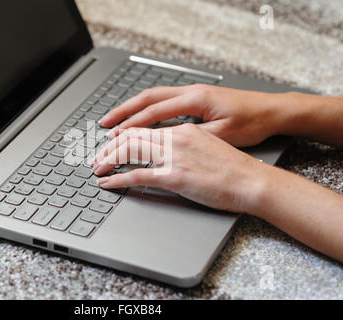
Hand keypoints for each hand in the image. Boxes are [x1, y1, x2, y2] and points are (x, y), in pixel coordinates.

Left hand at [92, 123, 267, 212]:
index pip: (144, 128)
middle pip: (132, 136)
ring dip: (108, 159)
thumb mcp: (208, 145)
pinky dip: (118, 178)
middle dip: (109, 146)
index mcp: (184, 130)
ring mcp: (174, 156)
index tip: (111, 142)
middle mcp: (176, 138)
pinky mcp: (175, 176)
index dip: (123, 135)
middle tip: (97, 156)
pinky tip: (108, 183)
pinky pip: (138, 175)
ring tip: (97, 168)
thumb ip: (184, 144)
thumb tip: (166, 152)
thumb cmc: (234, 167)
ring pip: (130, 150)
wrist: (252, 180)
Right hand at [99, 85, 287, 146]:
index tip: (114, 136)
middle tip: (104, 124)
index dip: (131, 125)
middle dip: (123, 112)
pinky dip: (147, 110)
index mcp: (195, 100)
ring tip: (115, 120)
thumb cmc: (252, 122)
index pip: (153, 112)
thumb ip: (191, 137)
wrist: (273, 111)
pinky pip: (164, 101)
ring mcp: (192, 93)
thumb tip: (164, 145)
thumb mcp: (222, 135)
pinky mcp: (196, 99)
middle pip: (147, 98)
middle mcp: (190, 92)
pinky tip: (140, 119)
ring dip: (133, 109)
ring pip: (154, 97)